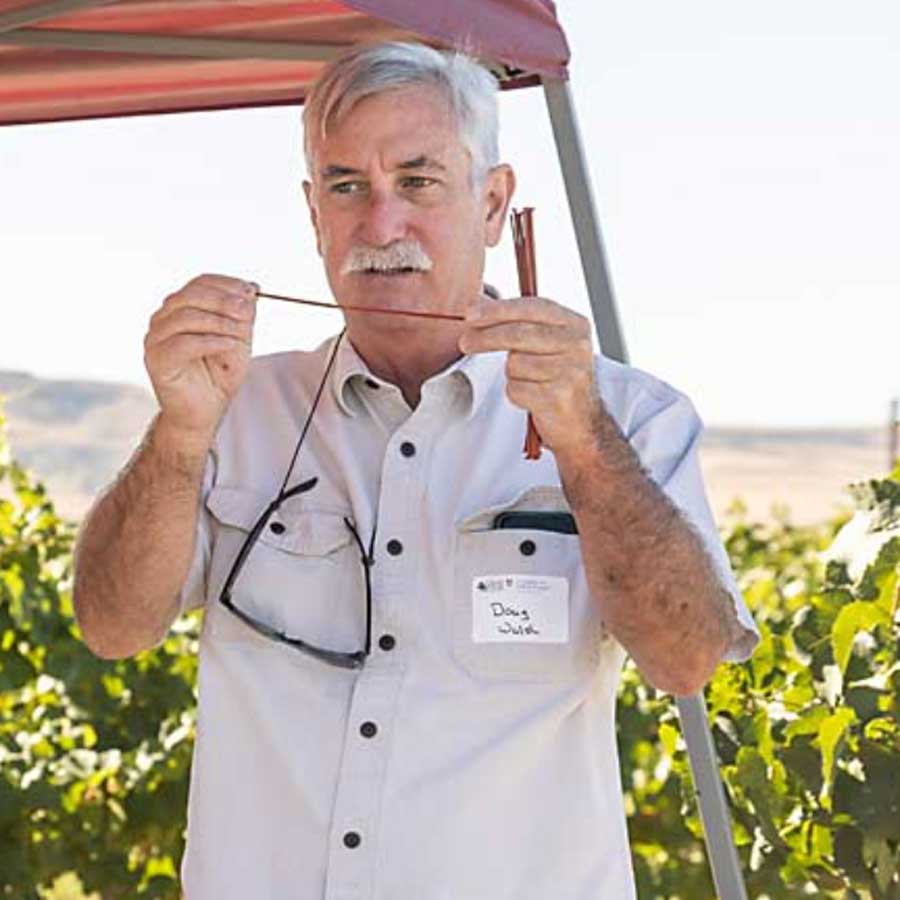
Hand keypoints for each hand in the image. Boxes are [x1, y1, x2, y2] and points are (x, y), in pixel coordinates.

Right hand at [144, 274, 256, 443]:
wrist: (205, 412)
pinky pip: (183, 343)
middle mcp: (163, 320)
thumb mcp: (238, 339)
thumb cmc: (218, 376)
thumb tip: (250, 290)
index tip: (250, 291)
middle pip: (190, 295)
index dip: (226, 284)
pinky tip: (229, 344)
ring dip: (219, 321)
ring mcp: (156, 339)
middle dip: (223, 300)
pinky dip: (211, 341)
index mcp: (180, 309)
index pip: (199, 283)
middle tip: (247, 309)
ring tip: (241, 332)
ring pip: (185, 317)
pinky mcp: (157, 360)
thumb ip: (241, 316)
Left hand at [459, 296, 598, 456]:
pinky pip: (516, 389)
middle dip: (486, 337)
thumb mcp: (550, 343)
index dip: (498, 309)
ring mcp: (570, 372)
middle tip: (465, 342)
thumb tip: (477, 307)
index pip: (532, 307)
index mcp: (576, 324)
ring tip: (529, 381)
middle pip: (519, 334)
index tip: (470, 313)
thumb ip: (520, 323)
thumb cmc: (558, 378)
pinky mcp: (559, 397)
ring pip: (514, 364)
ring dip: (512, 374)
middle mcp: (577, 345)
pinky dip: (516, 394)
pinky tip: (532, 397)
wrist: (582, 422)